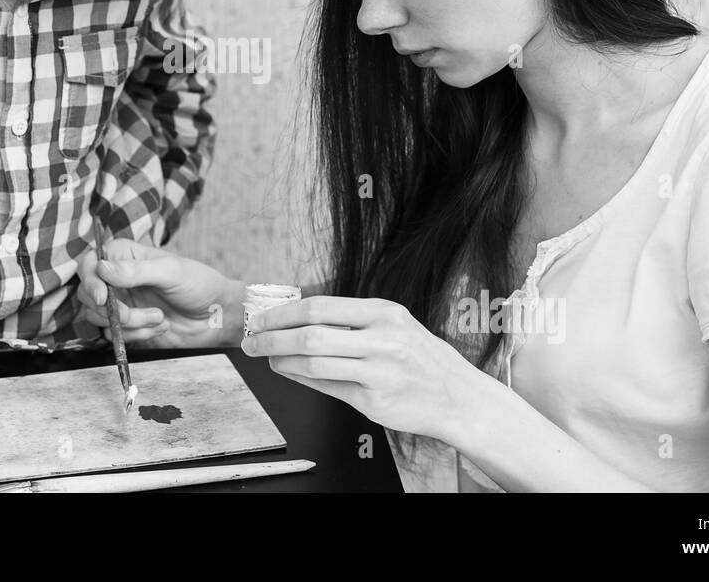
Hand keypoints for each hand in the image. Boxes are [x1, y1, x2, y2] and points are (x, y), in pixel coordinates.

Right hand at [77, 238, 243, 347]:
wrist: (216, 316)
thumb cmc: (199, 284)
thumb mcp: (171, 272)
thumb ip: (135, 270)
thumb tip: (101, 268)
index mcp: (126, 256)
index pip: (90, 264)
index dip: (90, 281)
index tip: (103, 298)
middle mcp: (118, 278)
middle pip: (89, 294)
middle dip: (112, 309)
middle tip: (137, 314)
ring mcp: (121, 303)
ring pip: (99, 318)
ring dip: (129, 324)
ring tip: (159, 318)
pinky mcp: (127, 326)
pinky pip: (113, 335)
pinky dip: (135, 336)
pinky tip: (160, 327)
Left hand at [241, 296, 486, 442]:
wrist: (457, 397)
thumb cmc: (421, 358)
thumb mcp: (393, 326)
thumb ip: (350, 321)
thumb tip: (297, 319)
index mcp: (384, 313)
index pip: (320, 306)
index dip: (283, 313)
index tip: (260, 318)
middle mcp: (382, 340)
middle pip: (311, 336)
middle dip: (271, 338)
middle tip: (251, 341)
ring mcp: (378, 372)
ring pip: (313, 364)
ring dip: (281, 361)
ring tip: (267, 358)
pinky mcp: (373, 401)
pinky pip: (326, 387)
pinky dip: (301, 378)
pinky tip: (289, 372)